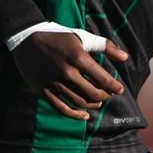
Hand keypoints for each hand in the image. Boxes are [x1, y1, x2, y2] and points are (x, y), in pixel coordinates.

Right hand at [11, 31, 127, 119]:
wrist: (27, 40)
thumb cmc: (58, 37)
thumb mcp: (82, 36)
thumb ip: (104, 46)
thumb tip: (125, 57)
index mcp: (78, 57)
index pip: (102, 78)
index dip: (114, 86)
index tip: (119, 89)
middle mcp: (67, 72)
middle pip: (93, 93)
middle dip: (105, 96)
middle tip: (109, 94)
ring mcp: (55, 83)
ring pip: (80, 102)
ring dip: (93, 105)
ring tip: (98, 102)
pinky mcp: (44, 91)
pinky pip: (62, 109)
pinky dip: (75, 115)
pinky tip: (84, 116)